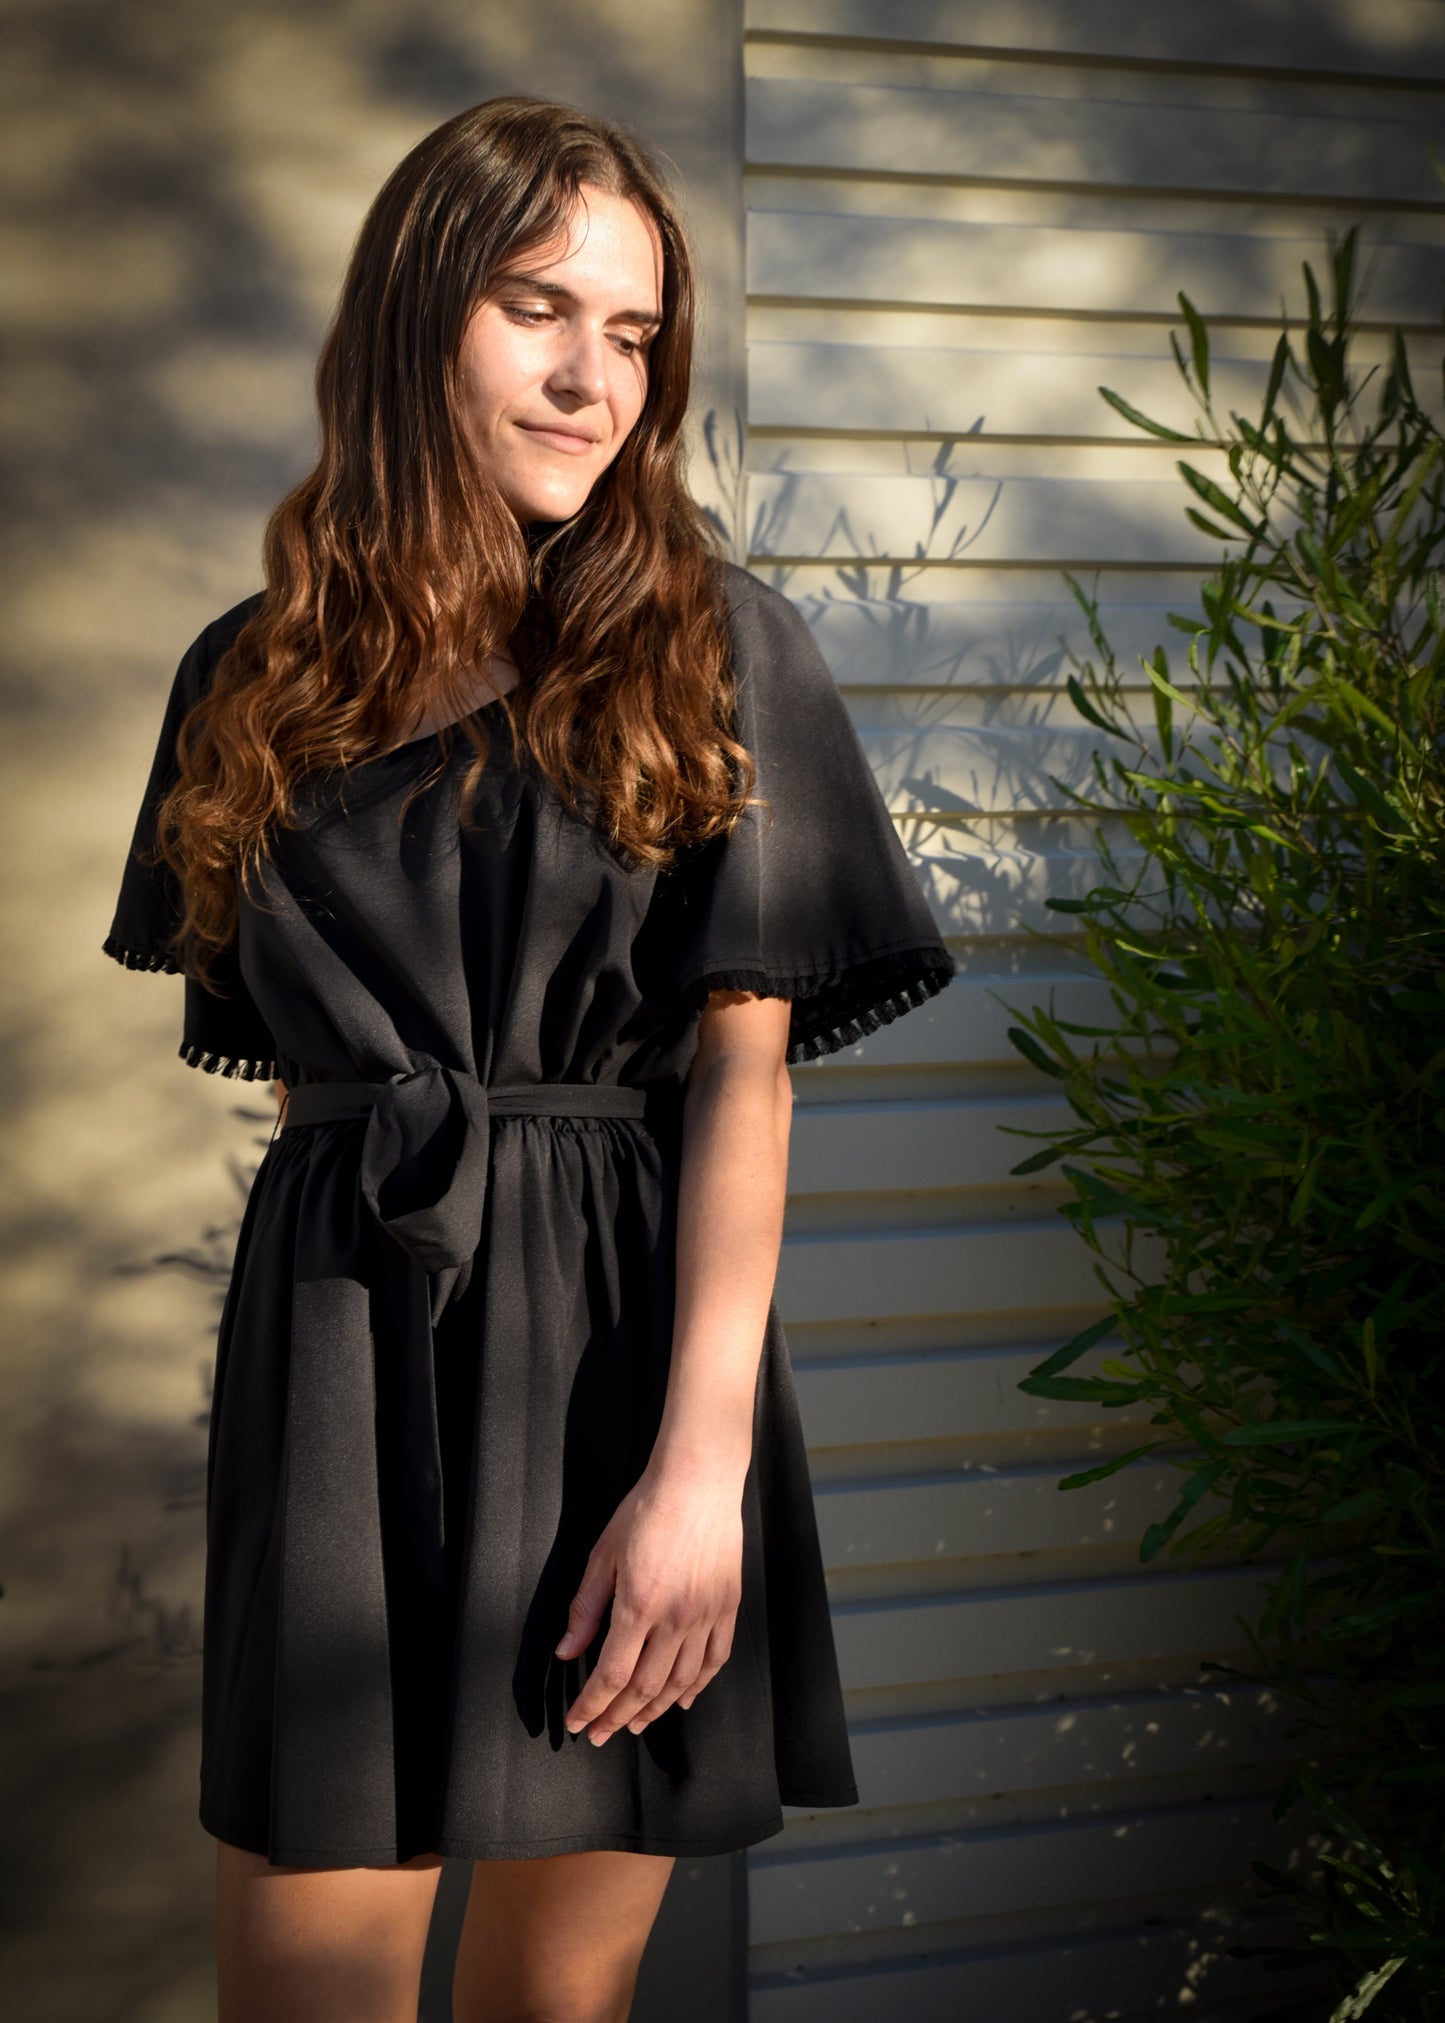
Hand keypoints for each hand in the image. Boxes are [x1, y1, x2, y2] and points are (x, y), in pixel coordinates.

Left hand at [556, 1462, 743, 1744]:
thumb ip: (585, 1609)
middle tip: (600, 1734)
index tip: (578, 1722)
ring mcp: (706, 1615)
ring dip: (655, 1711)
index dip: (592, 1706)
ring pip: (681, 1682)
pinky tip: (683, 1699)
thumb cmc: (647, 1510)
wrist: (699, 1481)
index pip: (611, 1675)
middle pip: (644, 1688)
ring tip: (635, 1724)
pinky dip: (698, 1687)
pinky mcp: (727, 1607)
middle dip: (617, 1717)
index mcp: (639, 1605)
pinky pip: (714, 1660)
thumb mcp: (603, 1555)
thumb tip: (567, 1653)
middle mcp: (676, 1618)